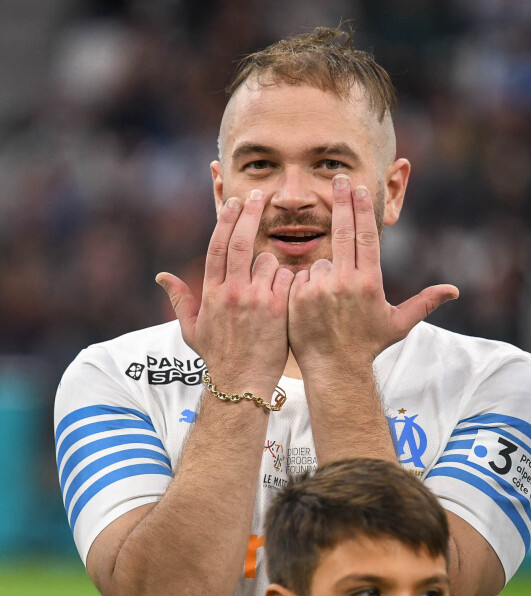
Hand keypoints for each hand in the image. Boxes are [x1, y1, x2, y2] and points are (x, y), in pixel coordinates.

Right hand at [156, 190, 292, 393]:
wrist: (242, 384)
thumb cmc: (219, 358)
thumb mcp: (192, 331)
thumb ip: (180, 301)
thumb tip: (161, 277)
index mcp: (211, 293)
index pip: (217, 246)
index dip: (226, 220)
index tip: (235, 201)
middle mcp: (231, 291)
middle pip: (240, 241)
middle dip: (250, 213)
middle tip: (261, 195)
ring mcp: (255, 298)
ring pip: (268, 261)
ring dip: (272, 266)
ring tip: (272, 288)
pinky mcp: (277, 307)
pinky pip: (287, 279)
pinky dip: (289, 281)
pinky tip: (288, 296)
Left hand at [288, 174, 457, 375]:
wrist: (334, 369)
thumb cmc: (367, 346)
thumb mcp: (398, 324)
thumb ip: (424, 303)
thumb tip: (454, 291)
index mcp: (369, 282)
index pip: (365, 234)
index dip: (361, 207)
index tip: (358, 187)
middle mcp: (344, 282)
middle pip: (342, 231)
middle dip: (341, 201)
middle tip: (338, 180)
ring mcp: (318, 289)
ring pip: (320, 263)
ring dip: (324, 274)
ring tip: (329, 303)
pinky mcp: (297, 297)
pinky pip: (299, 278)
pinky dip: (305, 285)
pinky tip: (311, 304)